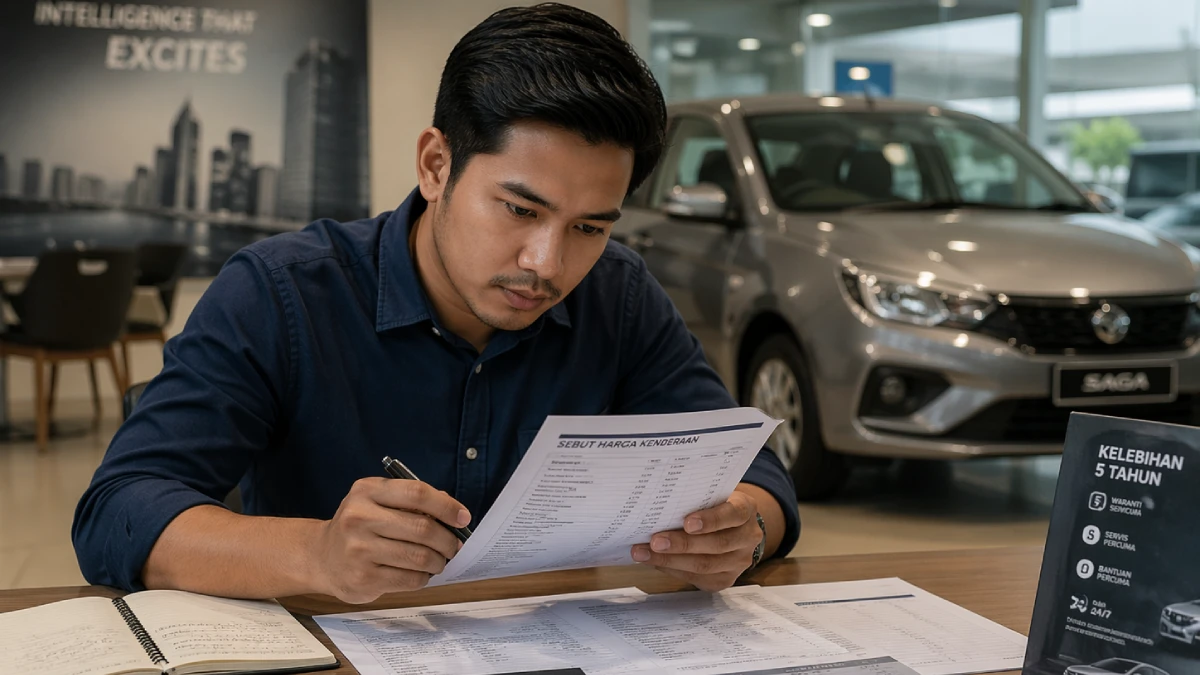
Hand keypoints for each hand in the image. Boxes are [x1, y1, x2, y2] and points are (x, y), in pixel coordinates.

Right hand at [310, 478, 470, 603]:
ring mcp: (359, 549)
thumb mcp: (378, 501)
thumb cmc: (361, 526)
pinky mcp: (363, 578)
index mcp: (367, 491)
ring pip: (420, 556)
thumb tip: (455, 514)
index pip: (417, 493)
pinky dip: (424, 577)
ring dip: (439, 561)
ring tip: (439, 561)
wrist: (321, 557)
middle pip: (422, 527)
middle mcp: (359, 517)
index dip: (446, 506)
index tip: (463, 518)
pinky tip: (421, 573)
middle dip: (447, 540)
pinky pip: (410, 579)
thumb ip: (412, 502)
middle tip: (454, 546)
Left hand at [630, 490, 760, 591]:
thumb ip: (695, 499)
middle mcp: (748, 537)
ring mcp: (739, 561)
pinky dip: (673, 570)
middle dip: (682, 544)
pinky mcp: (726, 579)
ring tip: (644, 554)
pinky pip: (699, 578)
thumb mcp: (712, 495)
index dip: (711, 520)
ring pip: (706, 565)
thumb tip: (658, 506)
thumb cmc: (715, 505)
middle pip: (717, 544)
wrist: (734, 527)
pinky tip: (655, 562)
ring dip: (671, 560)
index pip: (733, 514)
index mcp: (745, 509)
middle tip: (655, 541)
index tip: (687, 522)